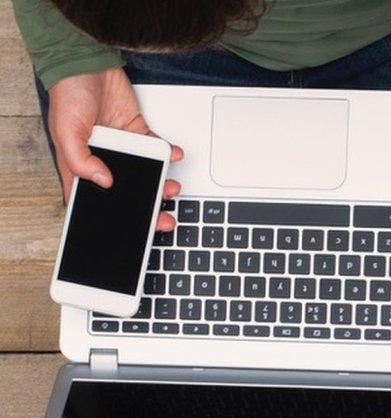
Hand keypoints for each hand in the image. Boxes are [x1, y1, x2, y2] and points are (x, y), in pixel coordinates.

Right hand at [48, 67, 182, 230]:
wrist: (88, 64)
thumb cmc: (69, 95)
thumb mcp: (66, 132)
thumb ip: (82, 160)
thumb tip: (104, 180)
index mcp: (81, 167)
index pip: (96, 200)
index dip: (112, 217)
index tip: (131, 231)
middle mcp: (104, 161)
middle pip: (127, 192)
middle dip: (146, 207)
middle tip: (162, 218)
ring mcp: (124, 149)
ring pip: (146, 174)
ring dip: (161, 183)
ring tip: (170, 187)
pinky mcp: (138, 134)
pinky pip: (157, 149)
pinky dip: (168, 154)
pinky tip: (173, 155)